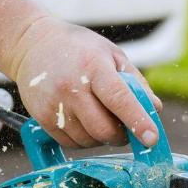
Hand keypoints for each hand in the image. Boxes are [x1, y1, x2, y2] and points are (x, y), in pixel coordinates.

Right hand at [8, 16, 162, 148]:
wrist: (32, 44)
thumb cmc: (79, 49)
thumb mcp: (112, 55)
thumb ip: (136, 82)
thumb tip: (155, 110)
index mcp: (93, 67)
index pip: (119, 99)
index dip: (137, 121)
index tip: (151, 139)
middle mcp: (72, 87)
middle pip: (104, 129)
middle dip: (121, 136)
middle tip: (124, 128)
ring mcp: (54, 104)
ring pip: (88, 140)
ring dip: (102, 138)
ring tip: (100, 118)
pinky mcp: (42, 118)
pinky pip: (71, 143)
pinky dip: (84, 140)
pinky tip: (84, 122)